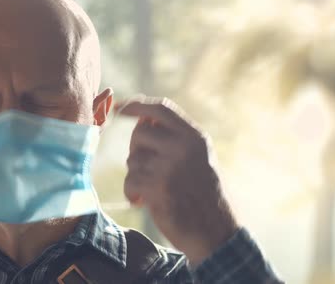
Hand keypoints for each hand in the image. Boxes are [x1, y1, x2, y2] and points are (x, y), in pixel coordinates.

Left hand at [119, 97, 237, 265]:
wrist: (214, 230)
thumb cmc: (203, 194)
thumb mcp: (199, 157)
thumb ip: (175, 137)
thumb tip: (141, 120)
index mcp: (194, 136)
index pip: (160, 109)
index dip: (137, 105)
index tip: (119, 107)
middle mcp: (182, 146)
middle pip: (140, 133)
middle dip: (137, 150)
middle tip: (148, 169)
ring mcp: (169, 165)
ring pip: (133, 159)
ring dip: (136, 176)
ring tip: (154, 189)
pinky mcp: (156, 186)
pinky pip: (130, 181)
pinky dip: (132, 193)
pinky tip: (144, 201)